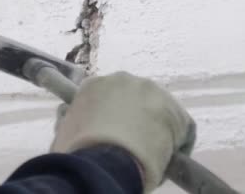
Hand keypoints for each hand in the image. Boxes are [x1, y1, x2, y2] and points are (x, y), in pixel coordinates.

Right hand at [51, 71, 195, 192]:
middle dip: (134, 121)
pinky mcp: (175, 110)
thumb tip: (69, 117)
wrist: (104, 162)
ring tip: (147, 158)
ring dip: (154, 131)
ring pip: (158, 113)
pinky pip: (180, 129)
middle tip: (128, 149)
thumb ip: (71, 120)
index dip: (109, 118)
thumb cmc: (78, 150)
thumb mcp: (64, 131)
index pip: (106, 98)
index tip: (108, 137)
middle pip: (135, 101)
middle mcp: (123, 80)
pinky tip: (165, 165)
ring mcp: (152, 92)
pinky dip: (176, 147)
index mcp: (94, 85)